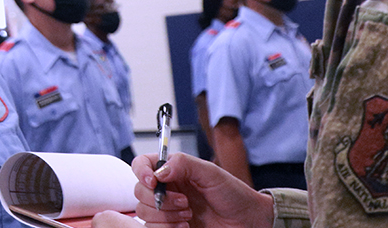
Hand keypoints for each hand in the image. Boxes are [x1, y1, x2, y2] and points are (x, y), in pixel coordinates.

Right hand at [92, 154, 274, 227]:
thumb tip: (159, 170)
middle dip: (160, 199)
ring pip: (145, 212)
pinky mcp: (171, 226)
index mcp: (174, 171)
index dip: (141, 171)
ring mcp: (168, 209)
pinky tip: (186, 225)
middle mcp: (167, 188)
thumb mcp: (211, 173)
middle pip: (140, 191)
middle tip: (184, 201)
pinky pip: (153, 227)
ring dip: (165, 215)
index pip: (142, 165)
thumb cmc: (234, 194)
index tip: (153, 181)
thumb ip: (184, 164)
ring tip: (188, 214)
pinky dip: (167, 227)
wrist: (248, 221)